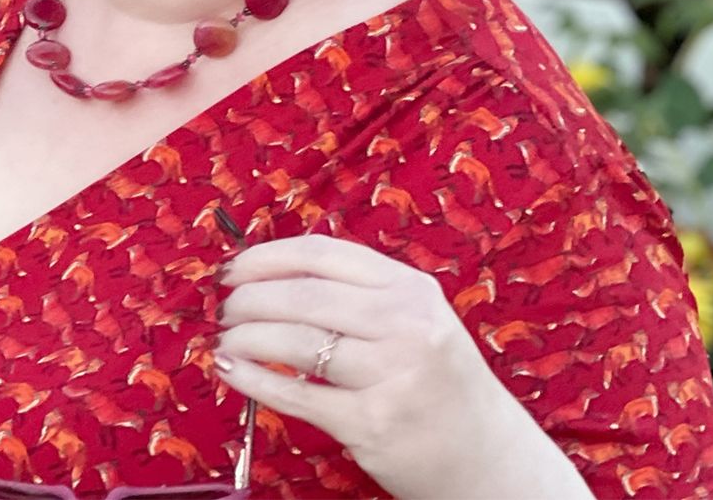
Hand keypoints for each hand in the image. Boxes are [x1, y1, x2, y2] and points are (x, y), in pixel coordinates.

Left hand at [211, 232, 544, 499]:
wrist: (488, 459)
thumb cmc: (440, 386)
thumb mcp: (417, 321)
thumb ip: (358, 294)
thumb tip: (271, 275)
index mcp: (412, 290)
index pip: (323, 254)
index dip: (266, 257)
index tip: (233, 267)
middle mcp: (407, 325)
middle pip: (303, 296)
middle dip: (249, 298)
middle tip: (224, 308)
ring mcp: (392, 375)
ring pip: (295, 342)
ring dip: (245, 337)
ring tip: (225, 338)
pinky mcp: (372, 423)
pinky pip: (296, 395)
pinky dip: (253, 379)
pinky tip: (231, 369)